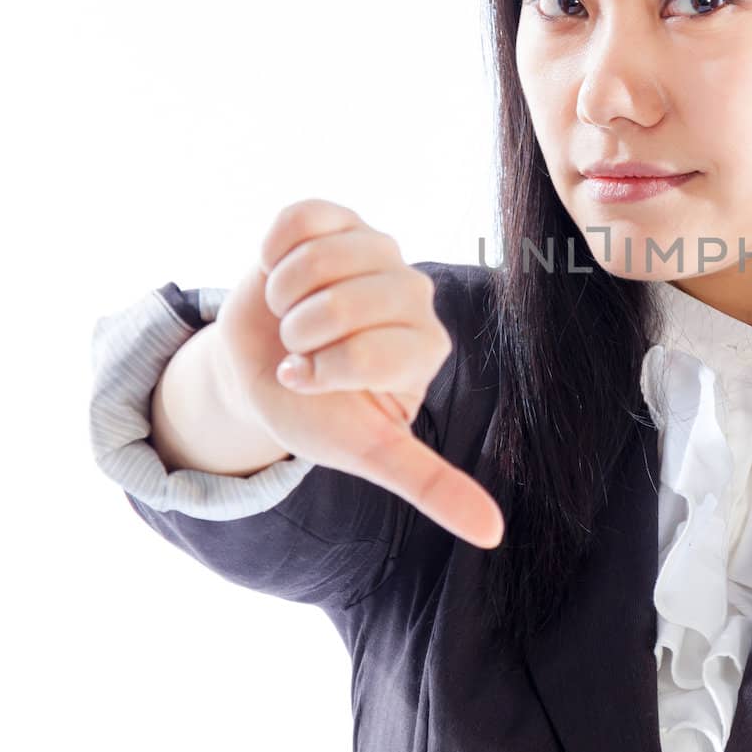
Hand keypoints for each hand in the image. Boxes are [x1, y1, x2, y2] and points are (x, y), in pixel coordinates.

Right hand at [212, 198, 505, 549]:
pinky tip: (279, 272)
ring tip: (290, 312)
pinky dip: (272, 250)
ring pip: (320, 259)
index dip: (322, 372)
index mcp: (425, 347)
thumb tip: (493, 534)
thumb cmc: (317, 412)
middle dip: (301, 333)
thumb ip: (431, 484)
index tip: (309, 383)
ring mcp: (376, 248)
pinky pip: (298, 220)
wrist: (258, 367)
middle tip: (299, 346)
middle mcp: (413, 293)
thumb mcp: (371, 454)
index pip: (370, 353)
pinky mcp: (336, 217)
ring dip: (282, 294)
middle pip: (345, 301)